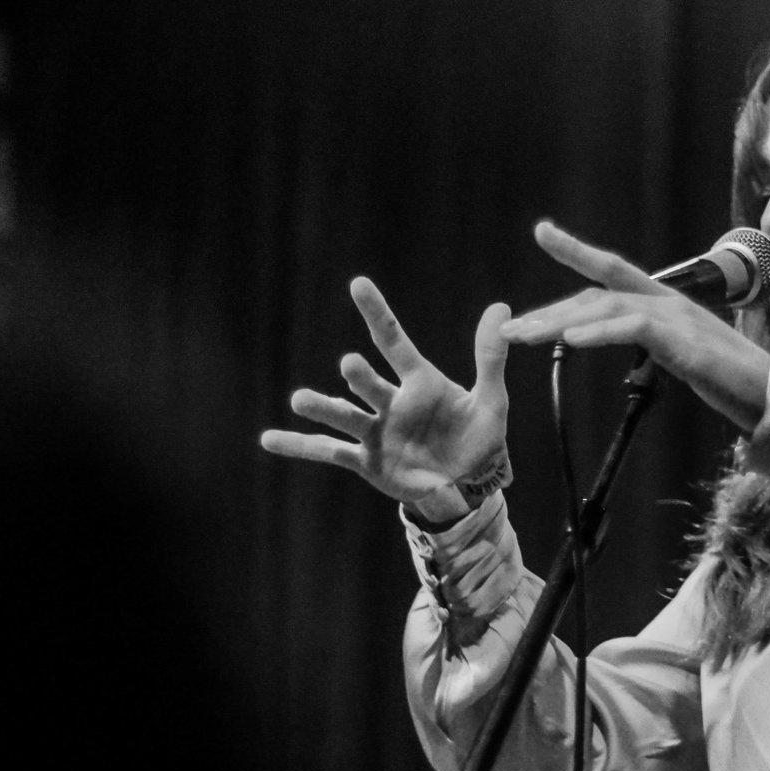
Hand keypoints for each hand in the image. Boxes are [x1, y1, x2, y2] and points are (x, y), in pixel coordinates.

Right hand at [259, 277, 510, 518]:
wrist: (467, 486)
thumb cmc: (479, 439)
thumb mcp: (491, 401)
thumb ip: (490, 358)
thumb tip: (500, 307)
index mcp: (420, 383)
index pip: (394, 341)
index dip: (377, 313)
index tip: (358, 284)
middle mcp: (391, 402)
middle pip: (369, 384)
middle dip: (359, 377)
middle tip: (350, 365)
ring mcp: (375, 431)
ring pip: (344, 416)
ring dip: (322, 408)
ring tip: (300, 399)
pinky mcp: (366, 460)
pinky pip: (328, 452)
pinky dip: (298, 446)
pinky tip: (268, 439)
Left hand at [499, 221, 769, 432]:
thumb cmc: (732, 382)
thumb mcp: (683, 357)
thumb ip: (654, 343)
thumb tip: (628, 341)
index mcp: (667, 303)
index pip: (614, 270)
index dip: (577, 251)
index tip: (543, 232)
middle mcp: (669, 301)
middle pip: (597, 294)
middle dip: (549, 310)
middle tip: (508, 329)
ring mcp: (678, 317)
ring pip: (607, 307)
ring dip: (559, 322)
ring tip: (522, 337)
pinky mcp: (685, 342)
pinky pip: (634, 329)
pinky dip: (600, 331)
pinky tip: (570, 340)